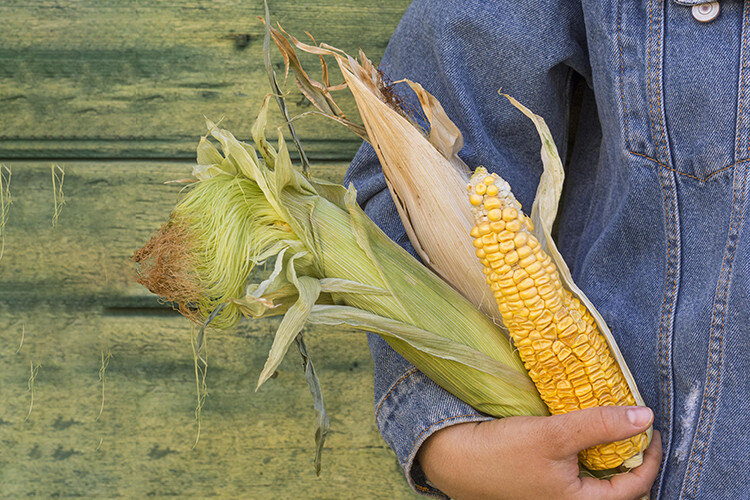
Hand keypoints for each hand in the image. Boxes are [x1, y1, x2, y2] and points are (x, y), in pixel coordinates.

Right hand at [417, 406, 661, 499]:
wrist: (453, 459)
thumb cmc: (504, 453)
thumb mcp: (555, 434)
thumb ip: (600, 425)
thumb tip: (645, 416)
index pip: (635, 487)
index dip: (650, 457)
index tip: (651, 427)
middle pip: (618, 485)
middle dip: (630, 454)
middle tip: (633, 424)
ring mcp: (555, 495)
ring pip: (596, 476)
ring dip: (607, 450)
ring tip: (609, 424)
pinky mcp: (541, 483)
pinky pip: (575, 470)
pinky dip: (584, 451)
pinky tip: (578, 431)